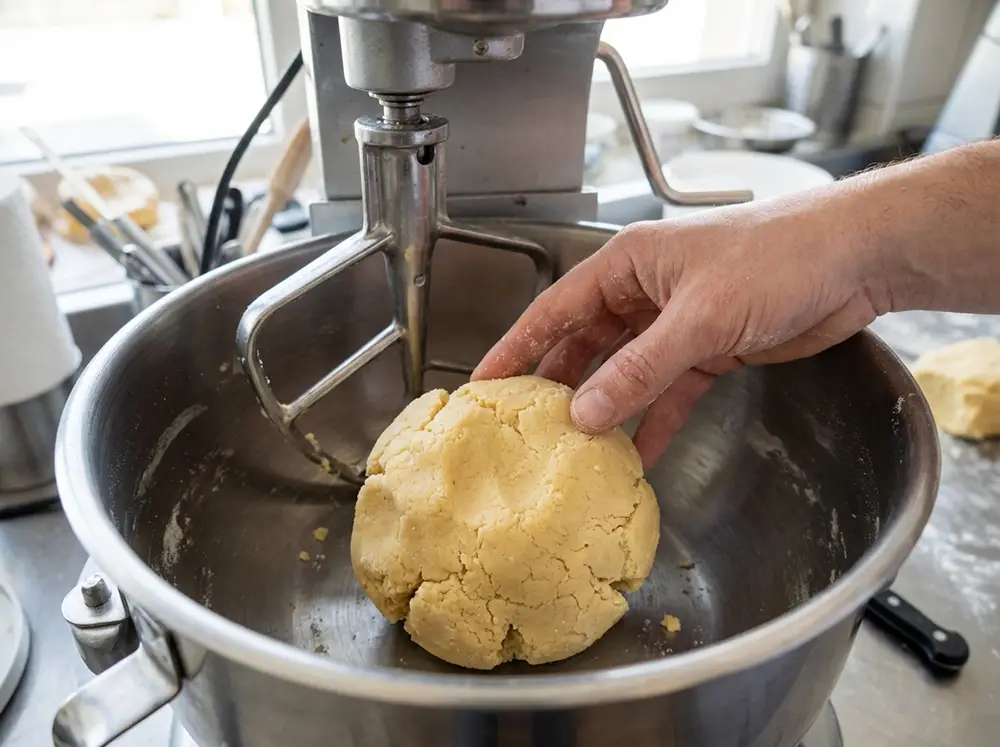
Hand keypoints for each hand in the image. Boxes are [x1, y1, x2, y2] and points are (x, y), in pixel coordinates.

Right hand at [472, 190, 886, 467]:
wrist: (854, 259)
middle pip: (585, 344)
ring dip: (605, 407)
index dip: (516, 347)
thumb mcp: (698, 318)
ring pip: (626, 371)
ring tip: (573, 447)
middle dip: (556, 384)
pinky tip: (637, 451)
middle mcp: (645, 292)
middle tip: (524, 426)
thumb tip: (585, 412)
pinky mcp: (711, 348)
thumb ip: (640, 369)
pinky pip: (669, 390)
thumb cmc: (777, 256)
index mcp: (628, 265)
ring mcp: (677, 322)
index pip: (555, 310)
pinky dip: (654, 418)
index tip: (484, 382)